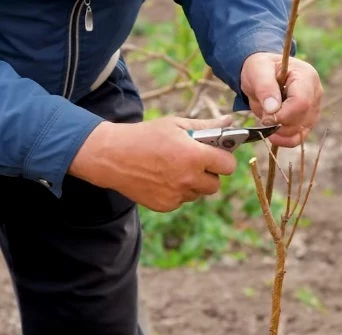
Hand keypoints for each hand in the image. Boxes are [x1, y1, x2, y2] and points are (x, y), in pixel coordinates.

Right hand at [69, 115, 236, 211]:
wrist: (112, 156)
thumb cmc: (145, 136)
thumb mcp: (176, 125)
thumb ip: (206, 126)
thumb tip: (229, 123)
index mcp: (195, 156)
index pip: (228, 165)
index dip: (224, 159)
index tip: (217, 154)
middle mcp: (188, 178)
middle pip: (216, 184)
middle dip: (209, 173)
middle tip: (194, 161)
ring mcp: (177, 195)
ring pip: (198, 193)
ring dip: (193, 183)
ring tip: (175, 168)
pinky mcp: (165, 205)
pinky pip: (182, 200)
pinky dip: (177, 192)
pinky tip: (163, 178)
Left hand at [240, 52, 322, 147]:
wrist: (262, 74)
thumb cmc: (260, 69)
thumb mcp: (257, 71)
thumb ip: (265, 88)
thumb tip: (273, 110)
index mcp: (306, 76)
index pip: (301, 103)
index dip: (282, 115)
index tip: (266, 117)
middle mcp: (315, 93)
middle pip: (302, 119)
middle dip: (280, 124)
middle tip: (264, 117)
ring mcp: (313, 108)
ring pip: (301, 131)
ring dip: (280, 132)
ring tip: (267, 120)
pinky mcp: (308, 121)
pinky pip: (300, 137)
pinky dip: (285, 140)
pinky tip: (273, 136)